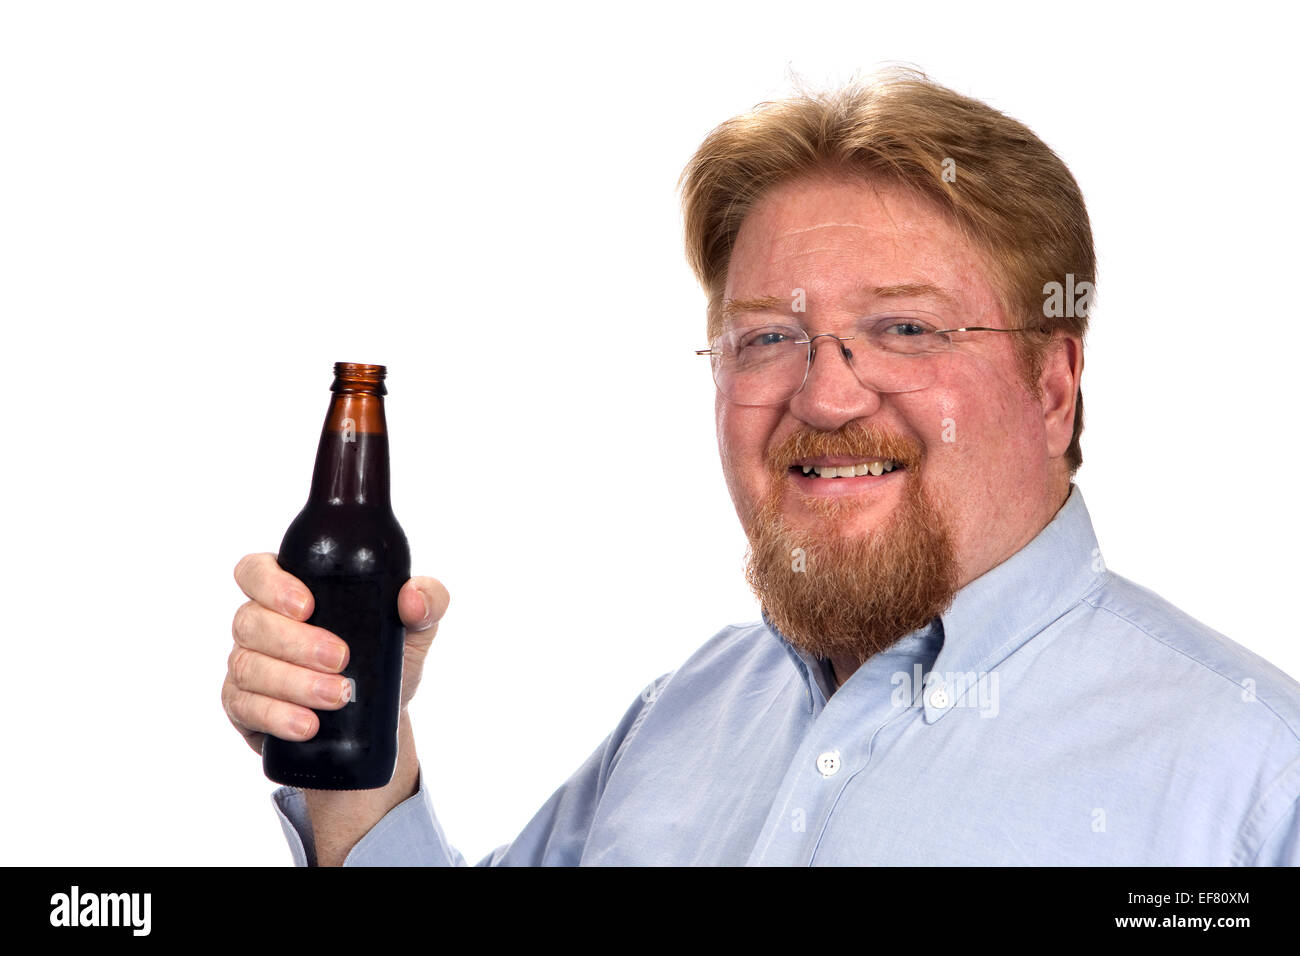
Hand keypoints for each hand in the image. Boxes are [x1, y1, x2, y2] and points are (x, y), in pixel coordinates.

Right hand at [223, 553, 449, 754]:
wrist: (379, 720)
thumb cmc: (385, 659)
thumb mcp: (414, 628)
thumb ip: (428, 601)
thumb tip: (413, 599)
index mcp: (288, 592)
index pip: (256, 571)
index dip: (271, 585)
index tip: (308, 606)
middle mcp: (259, 624)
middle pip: (250, 621)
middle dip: (296, 642)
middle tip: (341, 659)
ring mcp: (246, 665)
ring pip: (247, 666)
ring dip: (292, 683)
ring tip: (336, 697)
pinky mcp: (244, 707)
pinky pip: (245, 708)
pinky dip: (277, 716)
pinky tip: (306, 724)